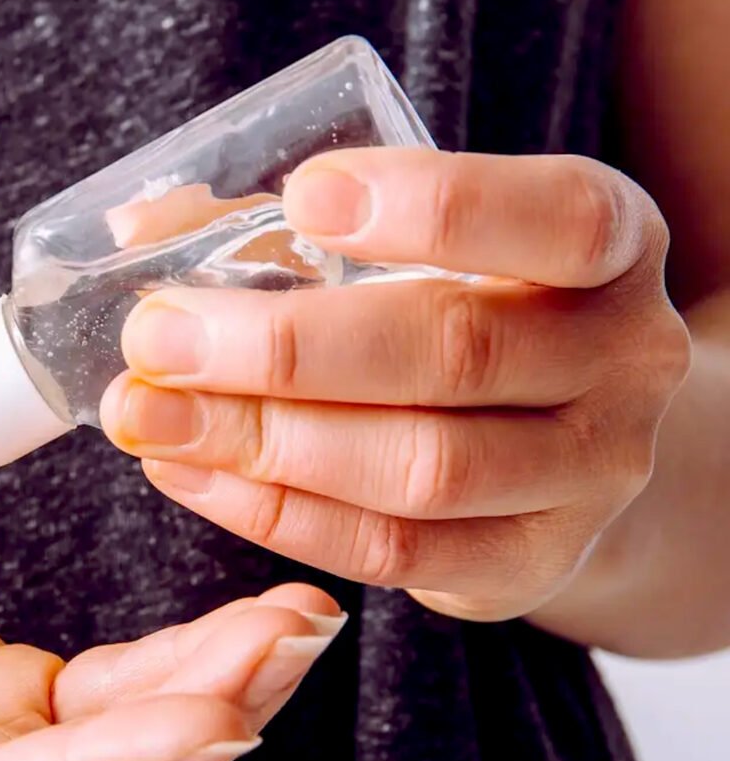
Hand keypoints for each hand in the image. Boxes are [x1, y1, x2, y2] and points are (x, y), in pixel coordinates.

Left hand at [101, 148, 691, 620]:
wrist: (564, 443)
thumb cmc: (465, 311)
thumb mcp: (420, 247)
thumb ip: (292, 227)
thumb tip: (139, 228)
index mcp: (609, 247)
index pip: (555, 221)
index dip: (432, 206)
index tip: (303, 198)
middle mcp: (622, 361)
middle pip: (454, 353)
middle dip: (285, 350)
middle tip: (159, 339)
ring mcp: (589, 476)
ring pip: (419, 469)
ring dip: (263, 443)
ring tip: (150, 418)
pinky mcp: (528, 562)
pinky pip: (392, 552)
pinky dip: (276, 514)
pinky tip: (190, 474)